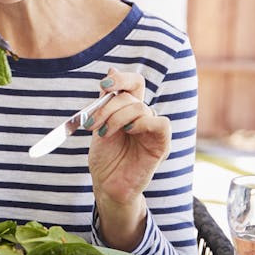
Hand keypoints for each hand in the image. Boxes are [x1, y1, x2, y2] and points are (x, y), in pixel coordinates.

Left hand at [85, 67, 170, 248]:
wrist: (107, 185)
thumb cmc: (104, 158)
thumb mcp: (99, 124)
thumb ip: (106, 100)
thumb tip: (112, 69)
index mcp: (128, 110)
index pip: (134, 83)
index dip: (121, 79)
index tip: (104, 84)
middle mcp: (142, 117)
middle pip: (132, 95)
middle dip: (108, 106)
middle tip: (93, 123)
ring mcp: (152, 130)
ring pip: (140, 108)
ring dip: (117, 117)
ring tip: (104, 133)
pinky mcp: (160, 145)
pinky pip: (161, 123)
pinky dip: (142, 123)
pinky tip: (128, 132)